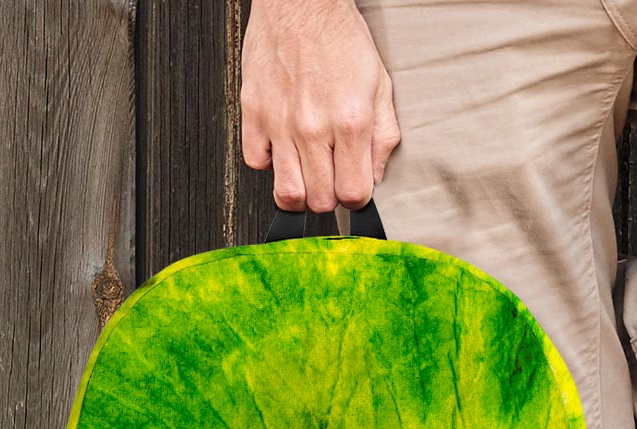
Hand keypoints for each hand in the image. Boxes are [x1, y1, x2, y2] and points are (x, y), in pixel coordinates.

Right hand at [240, 0, 401, 211]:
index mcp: (350, 123)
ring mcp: (280, 122)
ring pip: (287, 192)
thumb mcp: (380, 87)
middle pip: (320, 201)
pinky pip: (255, 162)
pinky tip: (283, 149)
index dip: (356, 199)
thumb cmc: (340, 39)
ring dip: (300, 191)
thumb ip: (383, 137)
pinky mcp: (253, 111)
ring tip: (307, 175)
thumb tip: (376, 176)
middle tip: (331, 178)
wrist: (301, 1)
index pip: (353, 194)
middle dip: (329, 197)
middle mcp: (313, 127)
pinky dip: (269, 163)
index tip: (354, 188)